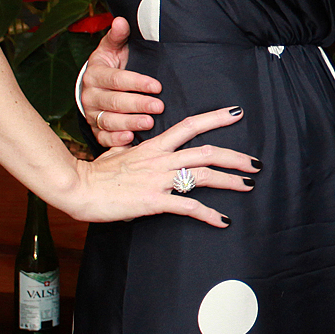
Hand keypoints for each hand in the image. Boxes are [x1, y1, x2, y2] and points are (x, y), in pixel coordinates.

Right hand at [61, 106, 256, 225]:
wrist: (79, 188)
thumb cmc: (96, 173)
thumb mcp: (118, 153)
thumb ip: (134, 150)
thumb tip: (136, 148)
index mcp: (154, 146)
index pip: (190, 125)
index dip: (216, 118)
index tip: (236, 113)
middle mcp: (161, 159)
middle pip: (207, 151)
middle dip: (236, 157)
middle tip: (255, 163)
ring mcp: (158, 179)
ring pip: (203, 175)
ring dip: (230, 181)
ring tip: (248, 185)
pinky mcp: (154, 201)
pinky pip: (188, 206)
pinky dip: (209, 214)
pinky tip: (223, 220)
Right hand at [80, 17, 163, 147]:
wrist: (95, 86)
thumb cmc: (110, 66)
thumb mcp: (112, 48)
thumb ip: (118, 36)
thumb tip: (121, 20)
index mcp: (95, 74)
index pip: (116, 79)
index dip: (137, 82)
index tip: (157, 86)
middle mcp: (90, 95)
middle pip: (114, 102)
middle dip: (137, 105)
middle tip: (158, 107)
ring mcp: (92, 114)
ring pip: (109, 120)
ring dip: (129, 123)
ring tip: (149, 124)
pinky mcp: (95, 129)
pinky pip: (102, 137)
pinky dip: (114, 140)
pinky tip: (129, 140)